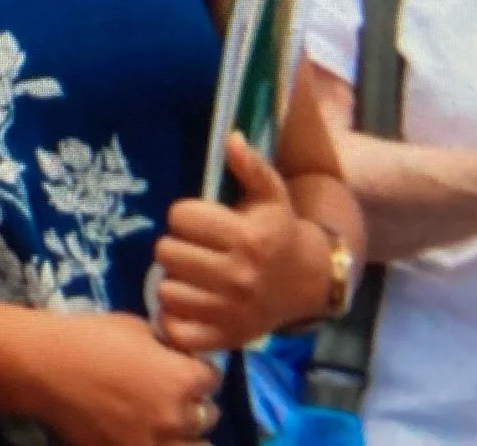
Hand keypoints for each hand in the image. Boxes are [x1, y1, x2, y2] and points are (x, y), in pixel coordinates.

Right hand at [27, 311, 225, 445]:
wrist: (42, 365)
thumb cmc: (87, 336)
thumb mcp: (135, 327)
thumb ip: (166, 348)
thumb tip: (179, 357)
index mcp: (182, 379)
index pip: (212, 379)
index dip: (197, 371)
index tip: (182, 367)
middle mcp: (176, 417)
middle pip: (207, 416)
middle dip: (192, 404)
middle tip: (168, 394)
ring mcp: (153, 443)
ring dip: (182, 435)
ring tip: (162, 423)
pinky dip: (154, 443)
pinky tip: (141, 433)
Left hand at [151, 133, 329, 351]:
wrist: (309, 284)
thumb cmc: (278, 231)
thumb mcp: (271, 195)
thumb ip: (250, 166)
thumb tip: (231, 137)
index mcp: (246, 238)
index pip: (179, 217)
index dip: (185, 216)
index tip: (200, 222)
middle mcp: (238, 276)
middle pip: (166, 252)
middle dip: (176, 246)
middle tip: (194, 249)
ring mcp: (230, 311)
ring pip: (166, 289)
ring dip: (174, 281)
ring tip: (192, 276)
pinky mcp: (225, 338)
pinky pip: (175, 328)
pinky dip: (175, 318)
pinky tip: (190, 304)